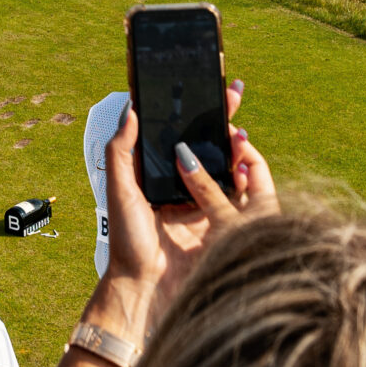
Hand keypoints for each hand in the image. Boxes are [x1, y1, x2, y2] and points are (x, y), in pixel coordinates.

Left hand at [93, 80, 276, 326]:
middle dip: (221, 113)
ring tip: (237, 125)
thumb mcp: (119, 188)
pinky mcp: (224, 218)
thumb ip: (122, 149)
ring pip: (227, 160)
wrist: (146, 286)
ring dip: (236, 140)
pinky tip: (245, 158)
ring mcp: (206, 198)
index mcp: (159, 171)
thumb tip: (130, 108)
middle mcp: (184, 180)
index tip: (200, 80)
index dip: (189, 106)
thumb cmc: (126, 239)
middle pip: (208, 139)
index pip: (177, 130)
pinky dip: (246, 172)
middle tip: (232, 89)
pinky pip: (240, 190)